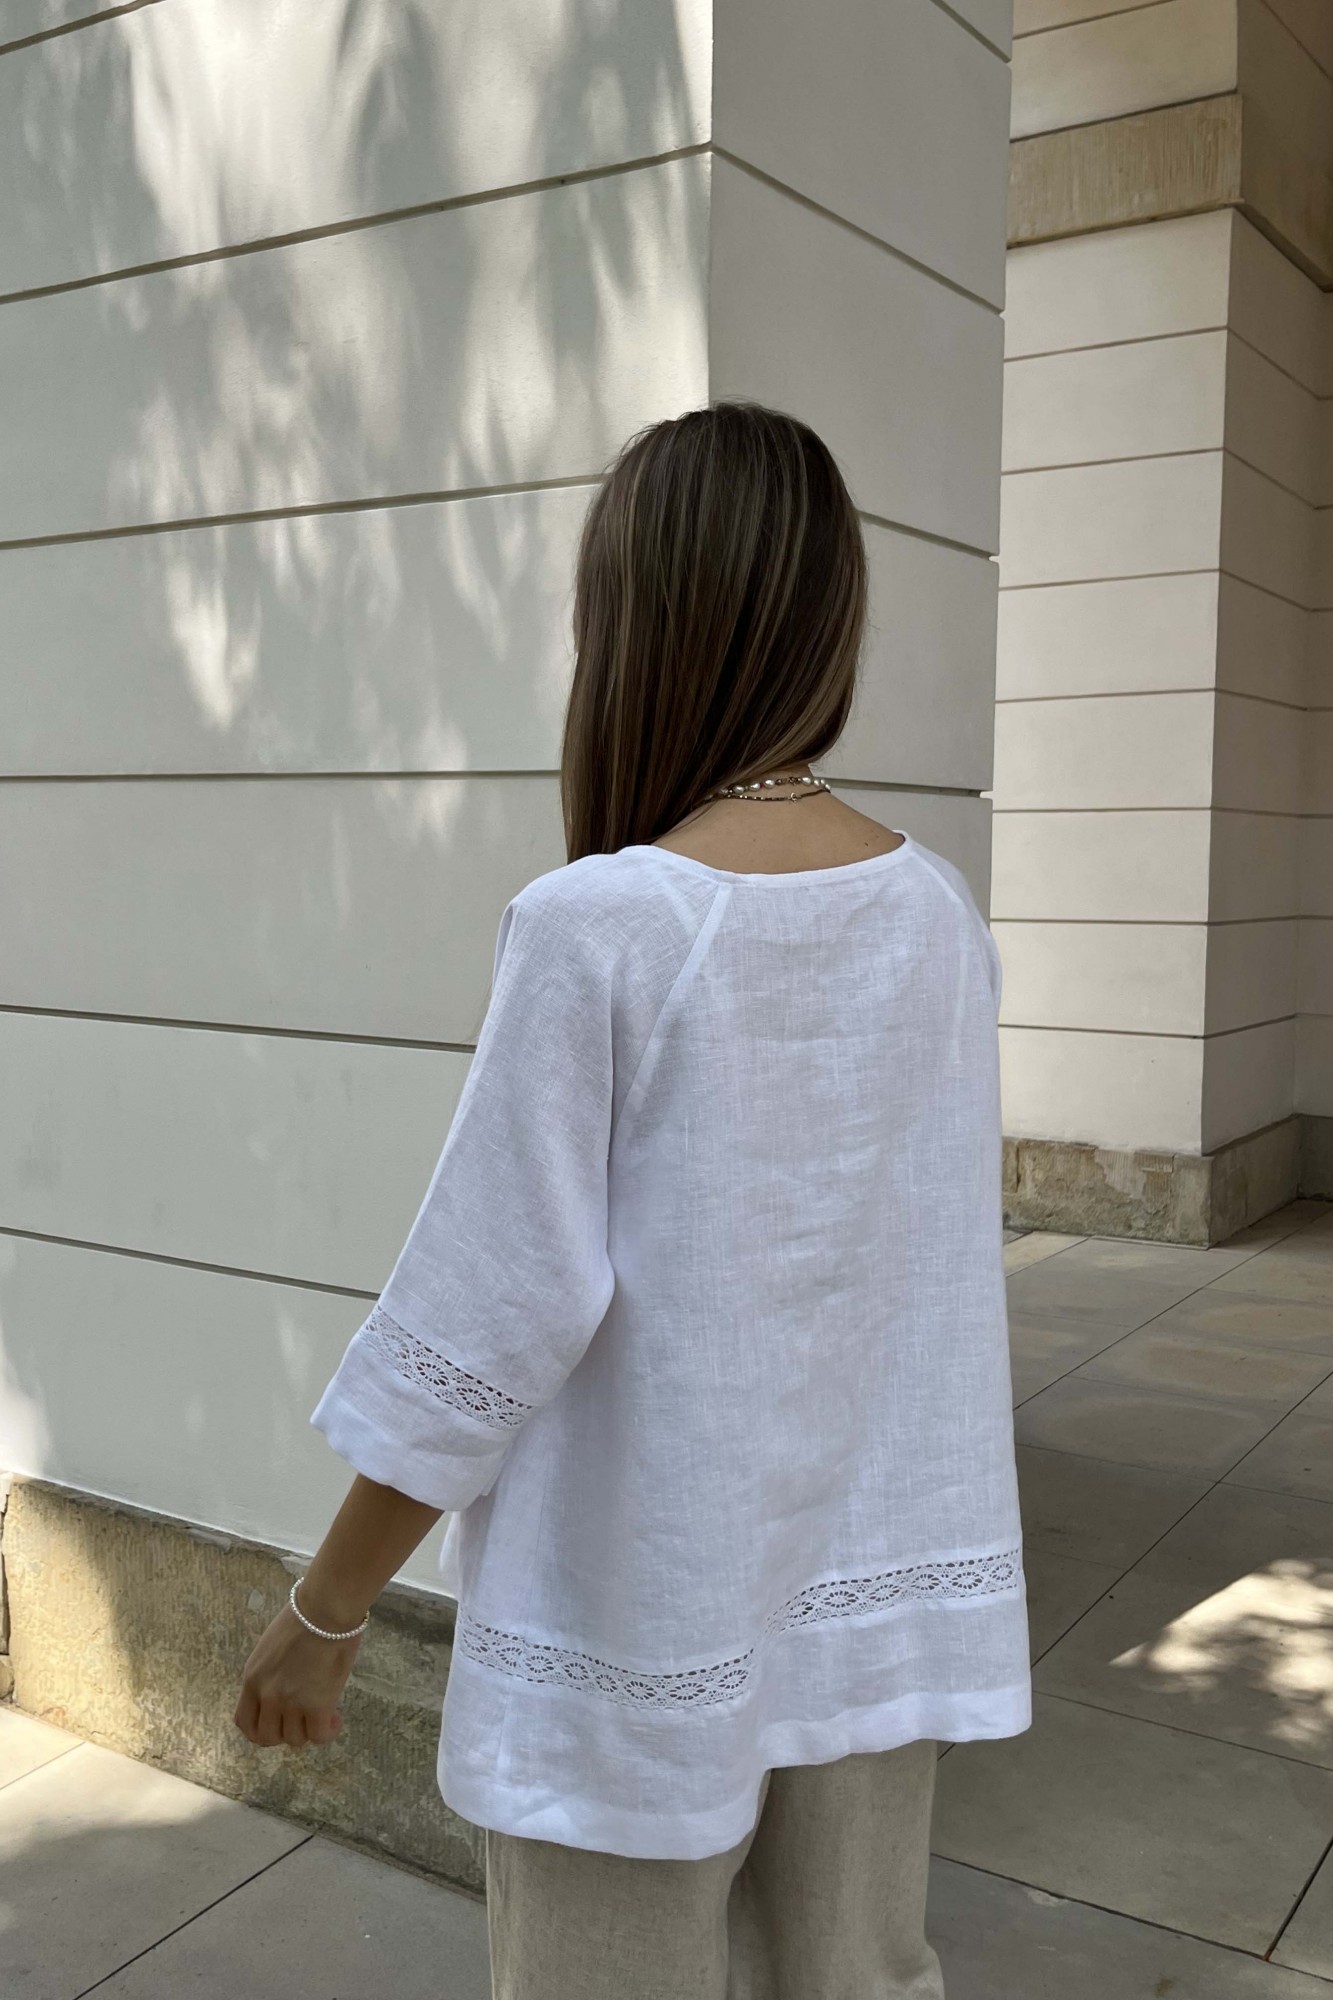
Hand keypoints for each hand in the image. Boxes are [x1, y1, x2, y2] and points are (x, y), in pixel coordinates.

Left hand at [233, 1597, 361, 1748]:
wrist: (325, 1609)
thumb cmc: (303, 1617)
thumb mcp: (271, 1648)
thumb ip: (271, 1674)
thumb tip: (285, 1689)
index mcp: (252, 1679)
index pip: (245, 1722)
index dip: (261, 1729)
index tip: (278, 1721)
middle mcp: (267, 1695)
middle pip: (267, 1737)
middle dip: (285, 1732)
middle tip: (302, 1718)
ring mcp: (290, 1702)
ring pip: (294, 1739)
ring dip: (309, 1730)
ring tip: (324, 1713)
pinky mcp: (317, 1705)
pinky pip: (319, 1736)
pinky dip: (328, 1731)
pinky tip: (335, 1718)